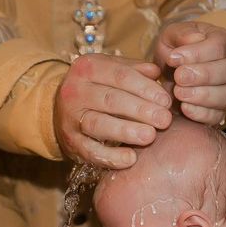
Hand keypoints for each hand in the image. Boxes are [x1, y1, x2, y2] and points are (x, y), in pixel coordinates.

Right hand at [54, 54, 172, 167]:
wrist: (60, 110)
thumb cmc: (97, 88)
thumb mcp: (111, 71)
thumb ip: (134, 70)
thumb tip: (156, 72)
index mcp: (88, 68)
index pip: (121, 75)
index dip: (145, 88)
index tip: (166, 101)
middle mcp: (75, 91)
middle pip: (111, 100)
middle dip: (140, 110)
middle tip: (164, 119)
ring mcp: (70, 118)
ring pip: (99, 124)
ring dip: (126, 131)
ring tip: (150, 136)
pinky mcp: (71, 142)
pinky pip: (91, 151)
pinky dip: (111, 157)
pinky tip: (131, 159)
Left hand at [155, 21, 225, 125]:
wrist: (171, 72)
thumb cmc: (175, 49)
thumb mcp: (172, 35)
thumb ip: (181, 34)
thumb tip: (194, 39)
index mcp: (224, 42)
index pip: (219, 46)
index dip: (197, 53)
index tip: (173, 58)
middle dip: (202, 75)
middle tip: (179, 77)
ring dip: (202, 95)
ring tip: (179, 93)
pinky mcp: (220, 111)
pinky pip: (217, 115)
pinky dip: (201, 113)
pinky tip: (184, 108)